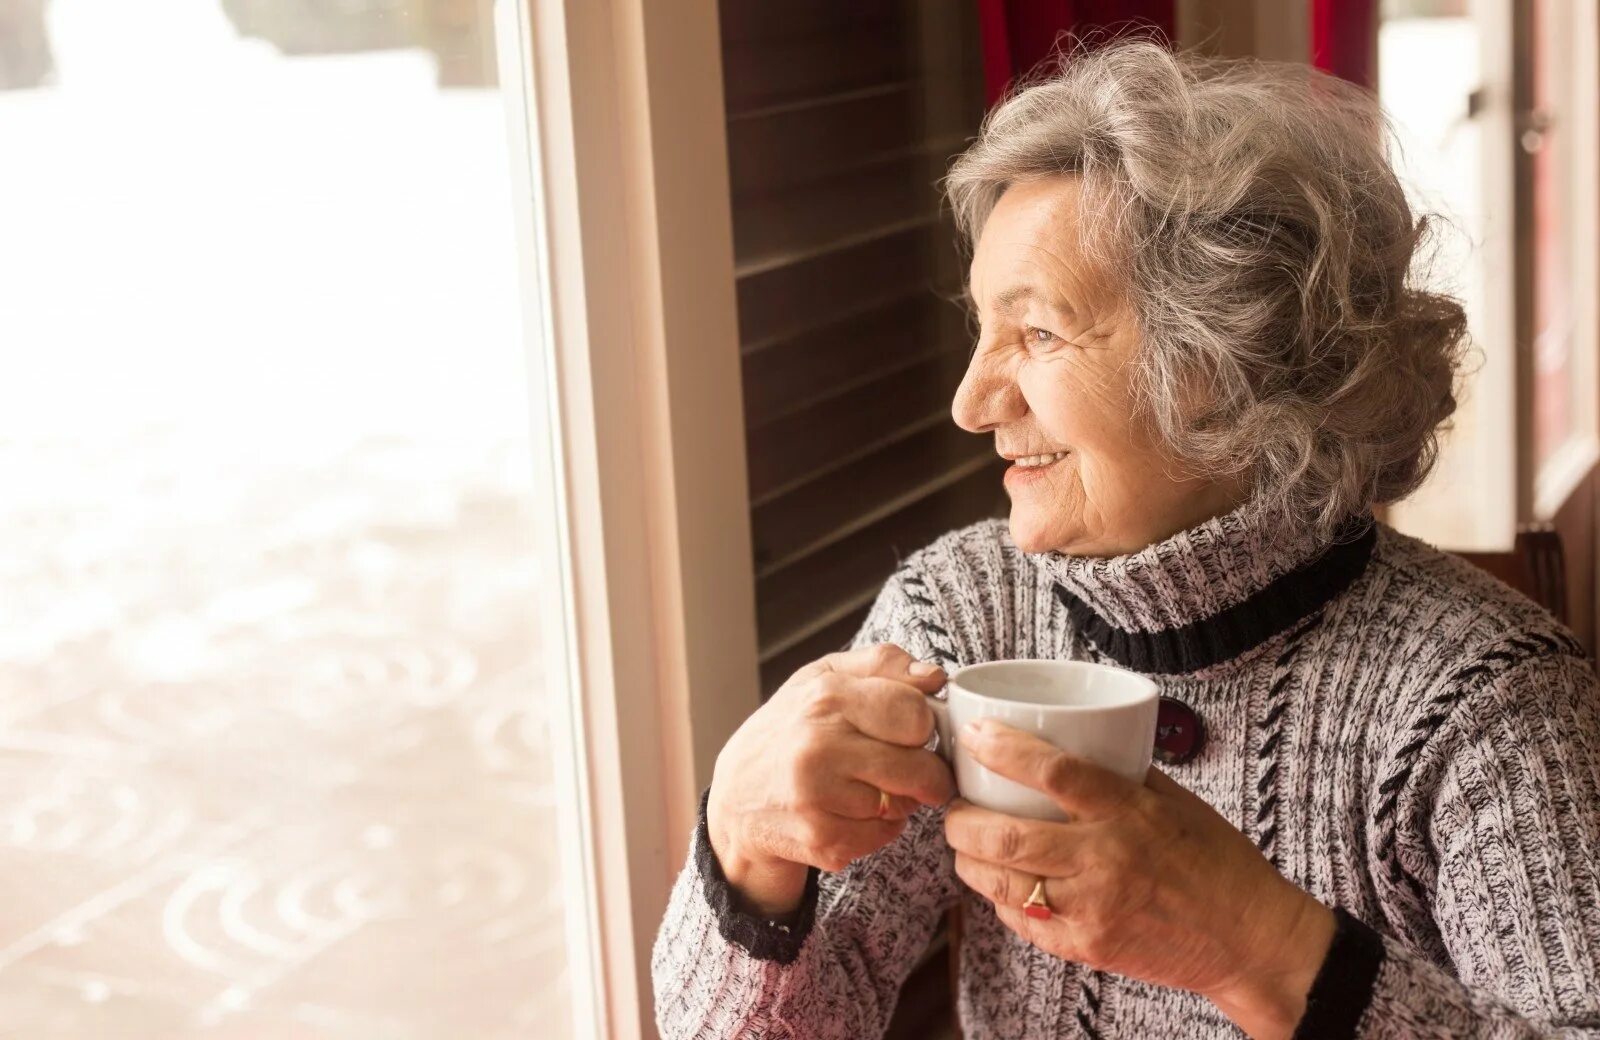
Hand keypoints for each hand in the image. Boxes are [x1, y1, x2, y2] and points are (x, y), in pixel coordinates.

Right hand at [707, 643, 955, 915]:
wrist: (735, 798)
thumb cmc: (789, 731)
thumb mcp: (825, 678)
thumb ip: (883, 665)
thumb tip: (934, 677)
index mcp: (825, 696)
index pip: (915, 713)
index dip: (922, 725)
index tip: (913, 732)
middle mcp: (818, 745)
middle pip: (918, 768)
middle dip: (926, 773)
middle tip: (913, 771)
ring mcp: (817, 796)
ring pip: (904, 806)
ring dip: (898, 802)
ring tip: (865, 788)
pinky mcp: (821, 839)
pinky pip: (883, 836)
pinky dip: (877, 829)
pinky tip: (850, 813)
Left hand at [943, 719, 1334, 1039]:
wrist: (1248, 938)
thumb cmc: (1214, 860)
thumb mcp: (1173, 800)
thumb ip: (1119, 775)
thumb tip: (1065, 740)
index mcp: (1129, 812)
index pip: (1053, 771)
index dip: (1003, 749)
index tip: (975, 737)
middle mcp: (1106, 860)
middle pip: (1005, 836)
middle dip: (960, 819)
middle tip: (953, 806)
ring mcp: (1093, 909)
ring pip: (1001, 881)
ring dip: (967, 860)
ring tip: (964, 844)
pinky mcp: (1086, 948)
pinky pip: (1021, 920)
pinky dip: (998, 898)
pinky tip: (998, 883)